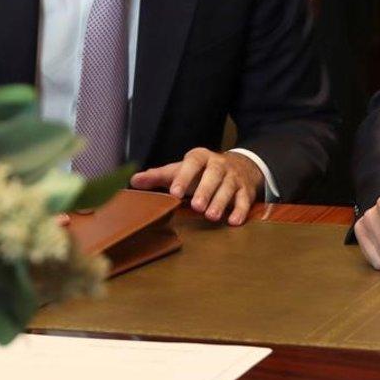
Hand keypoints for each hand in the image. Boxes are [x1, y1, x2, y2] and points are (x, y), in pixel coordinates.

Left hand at [130, 148, 263, 225]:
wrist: (239, 167)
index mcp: (200, 157)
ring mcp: (234, 177)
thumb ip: (159, 176)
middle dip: (205, 190)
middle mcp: (219, 165)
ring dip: (221, 202)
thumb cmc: (201, 173)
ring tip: (211, 217)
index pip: (192, 163)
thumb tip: (134, 181)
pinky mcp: (246, 190)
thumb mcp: (181, 170)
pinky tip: (234, 221)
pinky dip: (241, 210)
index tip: (175, 192)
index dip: (184, 176)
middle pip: (214, 175)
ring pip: (229, 188)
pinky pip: (245, 200)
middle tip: (196, 207)